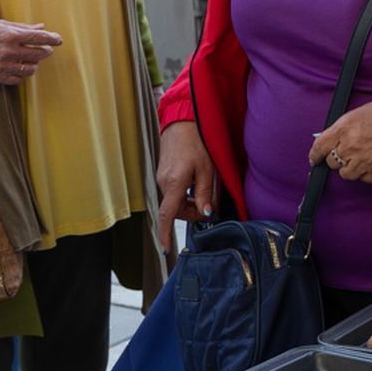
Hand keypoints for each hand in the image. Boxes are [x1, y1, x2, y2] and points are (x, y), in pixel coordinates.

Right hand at [0, 18, 61, 84]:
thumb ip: (21, 27)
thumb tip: (41, 27)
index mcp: (10, 35)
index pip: (40, 38)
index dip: (53, 39)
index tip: (59, 40)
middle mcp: (8, 51)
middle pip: (39, 54)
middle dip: (45, 50)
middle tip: (44, 48)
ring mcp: (2, 66)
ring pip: (31, 69)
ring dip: (34, 63)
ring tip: (30, 58)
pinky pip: (18, 79)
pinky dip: (22, 74)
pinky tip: (19, 67)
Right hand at [156, 119, 214, 249]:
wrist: (182, 122)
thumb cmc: (196, 142)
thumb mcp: (207, 169)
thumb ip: (204, 193)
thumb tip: (206, 214)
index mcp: (174, 183)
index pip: (167, 215)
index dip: (166, 233)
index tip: (166, 248)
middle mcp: (164, 182)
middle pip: (175, 210)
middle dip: (192, 213)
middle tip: (209, 206)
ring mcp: (161, 177)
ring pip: (175, 201)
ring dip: (189, 202)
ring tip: (204, 189)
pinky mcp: (163, 173)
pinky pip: (173, 191)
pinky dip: (184, 193)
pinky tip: (195, 182)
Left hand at [309, 95, 371, 182]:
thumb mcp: (357, 114)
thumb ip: (342, 129)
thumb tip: (331, 141)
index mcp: (344, 128)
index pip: (320, 146)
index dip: (315, 154)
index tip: (314, 159)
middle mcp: (351, 145)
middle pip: (332, 162)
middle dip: (337, 158)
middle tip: (348, 152)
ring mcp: (364, 160)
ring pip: (346, 174)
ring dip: (350, 168)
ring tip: (361, 158)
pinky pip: (364, 179)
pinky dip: (366, 173)